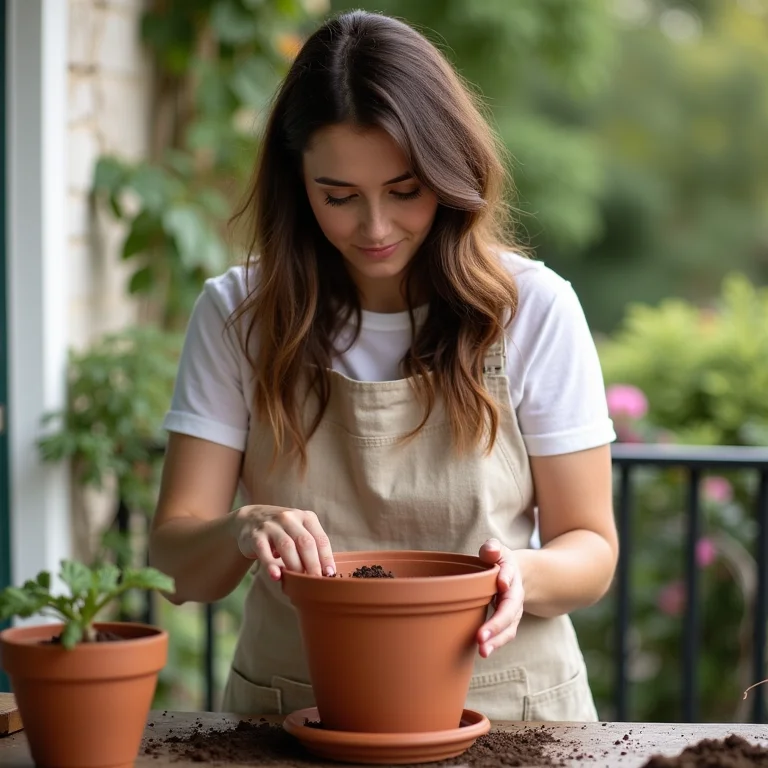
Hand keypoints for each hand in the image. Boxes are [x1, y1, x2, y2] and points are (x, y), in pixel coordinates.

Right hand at [232, 505, 335, 580]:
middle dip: (312, 564)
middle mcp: (290, 518)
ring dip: (295, 566)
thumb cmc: (282, 531)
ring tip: (299, 582)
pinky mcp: (256, 535)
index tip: (329, 574)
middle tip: (315, 582)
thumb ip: (310, 547)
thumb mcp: (299, 532)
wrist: (250, 519)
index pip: (320, 538)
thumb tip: (324, 574)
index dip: (326, 558)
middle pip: (305, 542)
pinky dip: (271, 565)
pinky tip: (276, 576)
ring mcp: (272, 525)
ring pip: (287, 546)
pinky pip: (264, 551)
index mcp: (306, 517)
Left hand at [476, 538, 523, 657]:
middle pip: (509, 609)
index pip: (509, 575)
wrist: (518, 574)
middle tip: (481, 636)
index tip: (501, 583)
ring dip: (497, 640)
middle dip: (497, 623)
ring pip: (509, 627)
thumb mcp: (497, 550)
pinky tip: (483, 651)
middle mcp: (515, 594)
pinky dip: (495, 643)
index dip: (505, 578)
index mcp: (510, 573)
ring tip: (483, 651)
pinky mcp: (508, 622)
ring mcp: (513, 611)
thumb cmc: (499, 561)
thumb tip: (489, 551)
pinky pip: (504, 634)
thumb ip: (492, 548)